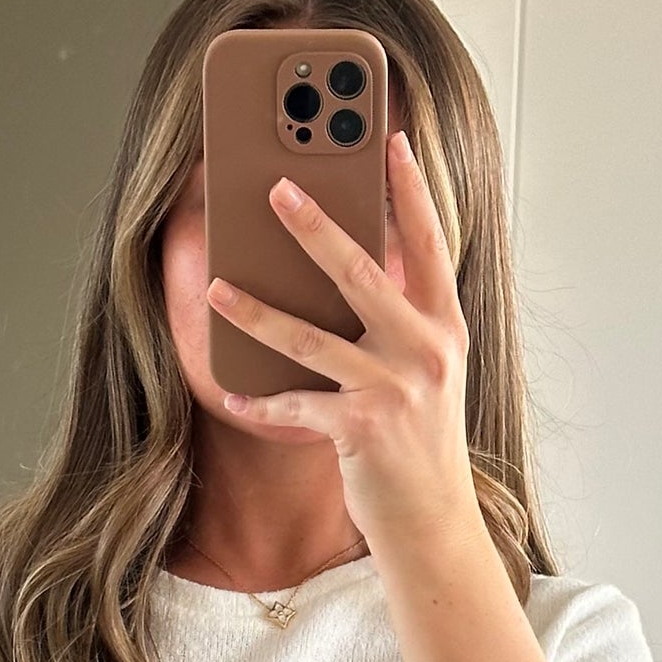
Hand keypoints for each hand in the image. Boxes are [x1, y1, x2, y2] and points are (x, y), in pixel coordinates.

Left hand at [204, 128, 481, 552]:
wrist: (433, 522)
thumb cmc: (420, 445)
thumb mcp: (427, 374)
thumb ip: (401, 323)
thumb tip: (351, 267)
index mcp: (444, 328)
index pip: (429, 243)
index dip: (410, 190)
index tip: (389, 138)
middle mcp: (425, 351)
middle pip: (360, 273)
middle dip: (313, 226)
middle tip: (276, 187)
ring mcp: (394, 389)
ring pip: (311, 337)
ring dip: (256, 311)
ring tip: (217, 287)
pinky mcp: (361, 429)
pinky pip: (296, 404)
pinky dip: (261, 401)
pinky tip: (232, 391)